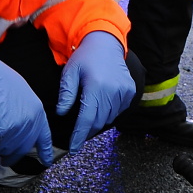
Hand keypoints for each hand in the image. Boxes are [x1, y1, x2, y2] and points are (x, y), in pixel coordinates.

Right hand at [0, 51, 53, 166]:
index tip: (46, 162)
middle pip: (22, 150)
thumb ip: (23, 111)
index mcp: (37, 112)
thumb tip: (16, 122)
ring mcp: (13, 134)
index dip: (45, 151)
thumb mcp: (20, 92)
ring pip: (3, 150)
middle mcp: (28, 126)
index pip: (44, 138)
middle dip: (12, 157)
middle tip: (4, 160)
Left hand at [56, 32, 134, 147]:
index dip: (79, 136)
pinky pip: (119, 110)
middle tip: (78, 132)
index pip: (87, 119)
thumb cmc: (85, 58)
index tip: (73, 149)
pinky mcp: (130, 91)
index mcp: (96, 87)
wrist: (106, 43)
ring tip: (90, 110)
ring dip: (98, 120)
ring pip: (109, 118)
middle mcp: (112, 91)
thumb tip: (61, 113)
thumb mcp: (70, 73)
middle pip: (98, 122)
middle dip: (87, 130)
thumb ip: (66, 94)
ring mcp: (124, 91)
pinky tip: (102, 101)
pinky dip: (109, 111)